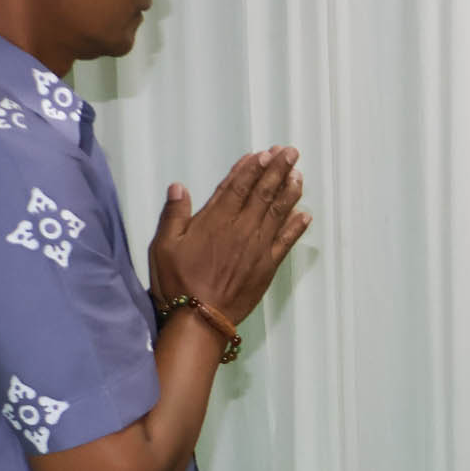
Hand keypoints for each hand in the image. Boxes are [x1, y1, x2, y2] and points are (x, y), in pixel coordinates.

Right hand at [148, 146, 312, 325]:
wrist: (200, 318)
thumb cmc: (177, 282)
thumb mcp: (163, 245)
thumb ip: (174, 214)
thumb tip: (178, 186)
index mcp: (215, 220)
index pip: (237, 186)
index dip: (252, 168)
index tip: (264, 153)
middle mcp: (241, 229)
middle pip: (263, 193)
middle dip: (277, 170)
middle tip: (290, 152)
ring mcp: (257, 247)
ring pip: (278, 212)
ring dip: (290, 191)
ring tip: (299, 174)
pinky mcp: (267, 265)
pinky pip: (286, 241)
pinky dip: (297, 226)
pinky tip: (305, 214)